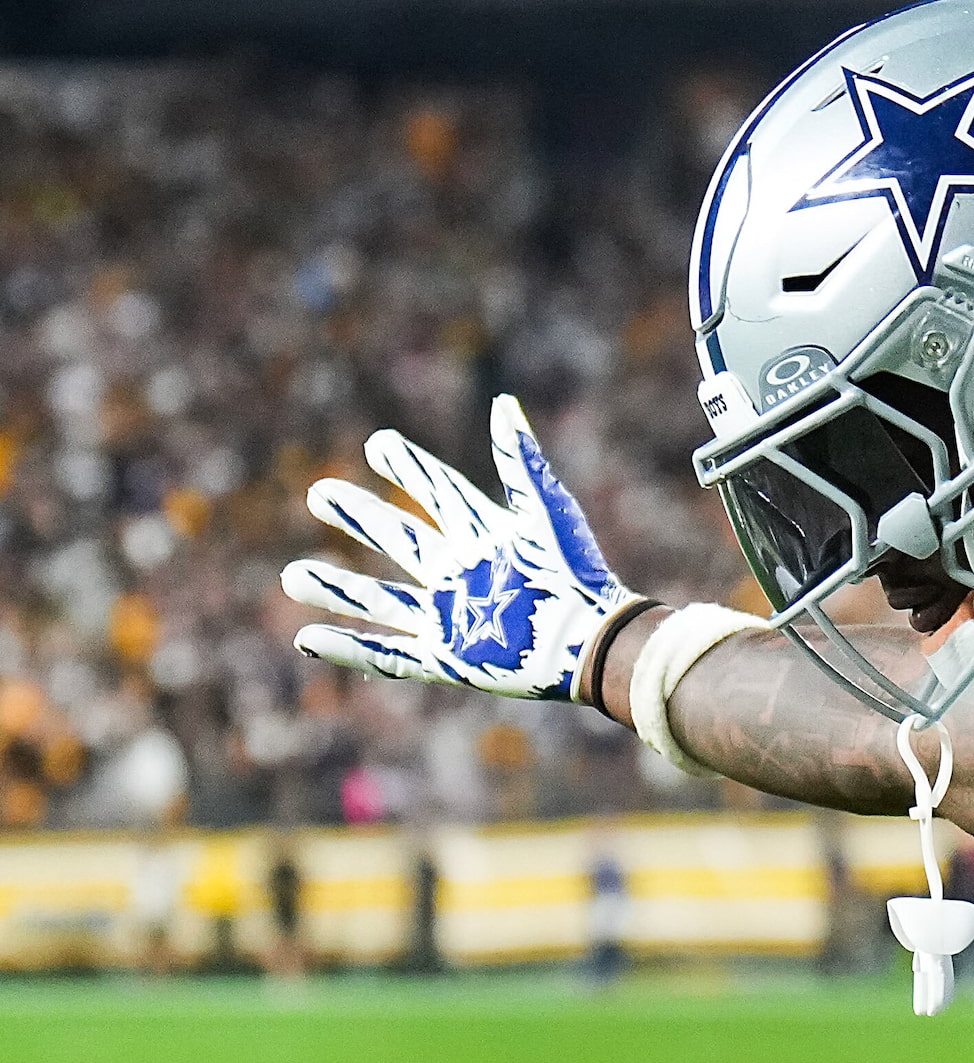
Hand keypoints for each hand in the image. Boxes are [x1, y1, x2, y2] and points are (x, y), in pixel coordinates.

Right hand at [287, 394, 633, 701]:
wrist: (593, 640)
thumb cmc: (576, 573)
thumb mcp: (546, 509)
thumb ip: (520, 459)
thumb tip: (503, 403)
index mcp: (485, 535)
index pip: (438, 493)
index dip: (409, 468)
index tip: (379, 444)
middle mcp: (461, 574)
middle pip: (399, 540)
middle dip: (360, 517)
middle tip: (320, 493)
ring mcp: (452, 618)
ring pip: (381, 601)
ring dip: (337, 588)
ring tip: (293, 575)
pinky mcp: (449, 660)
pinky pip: (389, 655)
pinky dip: (349, 648)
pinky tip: (307, 638)